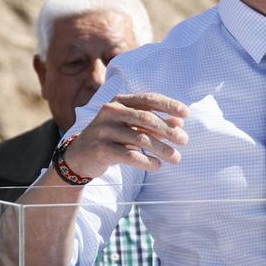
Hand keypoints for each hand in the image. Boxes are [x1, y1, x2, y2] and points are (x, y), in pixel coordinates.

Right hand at [62, 94, 188, 178]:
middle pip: (146, 118)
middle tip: (184, 140)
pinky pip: (129, 155)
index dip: (168, 105)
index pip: (148, 99)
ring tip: (176, 158)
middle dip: (168, 130)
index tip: (186, 114)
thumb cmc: (111, 138)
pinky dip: (146, 161)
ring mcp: (104, 129)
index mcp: (119, 101)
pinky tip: (157, 166)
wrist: (79, 156)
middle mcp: (110, 112)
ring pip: (140, 138)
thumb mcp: (131, 126)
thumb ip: (153, 122)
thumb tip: (180, 122)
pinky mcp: (101, 148)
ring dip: (161, 149)